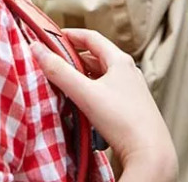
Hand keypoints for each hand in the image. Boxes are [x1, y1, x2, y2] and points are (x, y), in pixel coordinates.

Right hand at [31, 29, 176, 181]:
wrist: (150, 152)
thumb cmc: (122, 120)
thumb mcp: (85, 93)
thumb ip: (59, 71)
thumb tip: (37, 50)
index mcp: (120, 61)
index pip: (92, 37)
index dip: (71, 35)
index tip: (53, 36)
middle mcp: (129, 71)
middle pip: (97, 56)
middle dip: (74, 56)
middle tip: (54, 60)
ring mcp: (132, 90)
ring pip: (102, 74)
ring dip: (83, 74)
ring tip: (65, 81)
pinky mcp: (132, 107)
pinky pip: (108, 90)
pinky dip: (92, 90)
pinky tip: (83, 102)